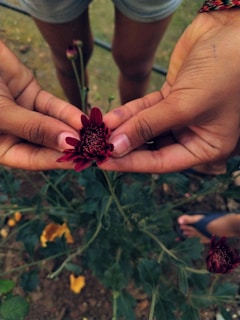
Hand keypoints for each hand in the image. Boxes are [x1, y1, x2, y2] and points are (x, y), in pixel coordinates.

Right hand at [0, 40, 82, 169]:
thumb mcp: (1, 113)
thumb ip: (34, 128)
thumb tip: (67, 142)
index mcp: (1, 148)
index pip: (33, 159)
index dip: (57, 161)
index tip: (81, 162)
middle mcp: (14, 134)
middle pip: (47, 144)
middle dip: (70, 146)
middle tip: (95, 150)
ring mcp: (24, 114)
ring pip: (53, 125)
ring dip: (73, 129)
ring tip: (94, 136)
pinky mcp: (32, 95)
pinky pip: (53, 107)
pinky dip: (67, 112)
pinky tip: (84, 118)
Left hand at [100, 10, 239, 172]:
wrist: (233, 31)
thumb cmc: (223, 73)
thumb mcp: (184, 106)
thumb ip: (148, 127)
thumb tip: (115, 147)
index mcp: (205, 147)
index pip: (162, 163)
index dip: (131, 163)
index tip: (104, 162)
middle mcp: (192, 134)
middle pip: (151, 147)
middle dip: (123, 145)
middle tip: (95, 147)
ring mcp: (180, 115)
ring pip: (145, 127)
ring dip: (122, 128)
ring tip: (96, 132)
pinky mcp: (171, 96)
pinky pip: (145, 109)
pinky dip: (128, 112)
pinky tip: (108, 117)